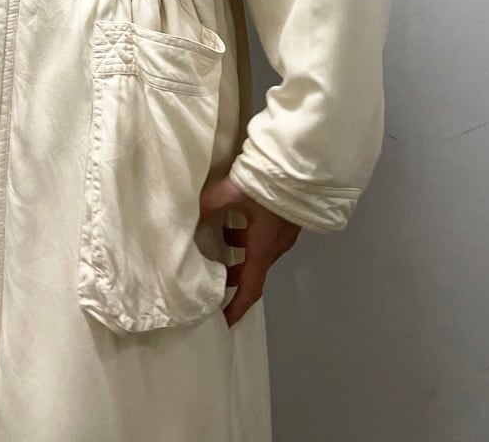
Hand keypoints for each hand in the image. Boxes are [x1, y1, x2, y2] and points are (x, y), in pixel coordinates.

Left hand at [199, 175, 300, 326]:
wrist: (302, 166)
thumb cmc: (268, 183)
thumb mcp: (232, 193)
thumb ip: (208, 206)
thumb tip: (187, 216)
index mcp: (263, 248)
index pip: (250, 289)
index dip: (236, 308)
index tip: (223, 322)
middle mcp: (276, 247)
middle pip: (253, 273)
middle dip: (233, 281)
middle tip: (211, 283)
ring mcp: (284, 234)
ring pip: (259, 254)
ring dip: (239, 256)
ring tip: (217, 247)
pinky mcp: (287, 220)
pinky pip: (265, 241)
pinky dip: (247, 240)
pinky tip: (234, 223)